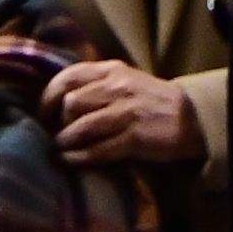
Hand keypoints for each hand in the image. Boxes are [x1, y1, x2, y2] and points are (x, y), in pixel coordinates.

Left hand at [44, 60, 204, 168]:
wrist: (189, 117)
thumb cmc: (150, 100)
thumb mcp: (124, 81)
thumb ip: (96, 85)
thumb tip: (59, 100)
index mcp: (112, 70)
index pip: (68, 77)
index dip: (49, 96)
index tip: (43, 112)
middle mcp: (117, 88)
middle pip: (70, 103)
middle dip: (57, 122)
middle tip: (54, 134)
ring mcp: (126, 112)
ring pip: (81, 126)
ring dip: (64, 141)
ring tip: (59, 149)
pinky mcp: (134, 138)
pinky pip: (97, 149)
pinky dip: (78, 157)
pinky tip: (69, 161)